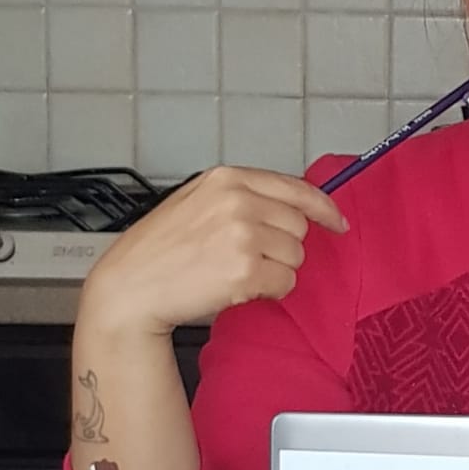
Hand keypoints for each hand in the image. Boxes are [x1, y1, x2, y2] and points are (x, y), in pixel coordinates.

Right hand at [80, 166, 347, 336]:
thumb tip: (292, 210)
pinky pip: (286, 283)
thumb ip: (242, 198)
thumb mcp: (197, 202)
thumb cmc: (159, 250)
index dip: (323, 208)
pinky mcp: (246, 270)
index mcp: (227, 178)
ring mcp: (243, 234)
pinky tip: (238, 288)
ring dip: (275, 271)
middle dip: (283, 247)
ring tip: (236, 272)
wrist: (131, 287)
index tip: (338, 222)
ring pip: (295, 257)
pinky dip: (270, 291)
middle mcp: (238, 201)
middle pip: (298, 226)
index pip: (295, 188)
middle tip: (248, 259)